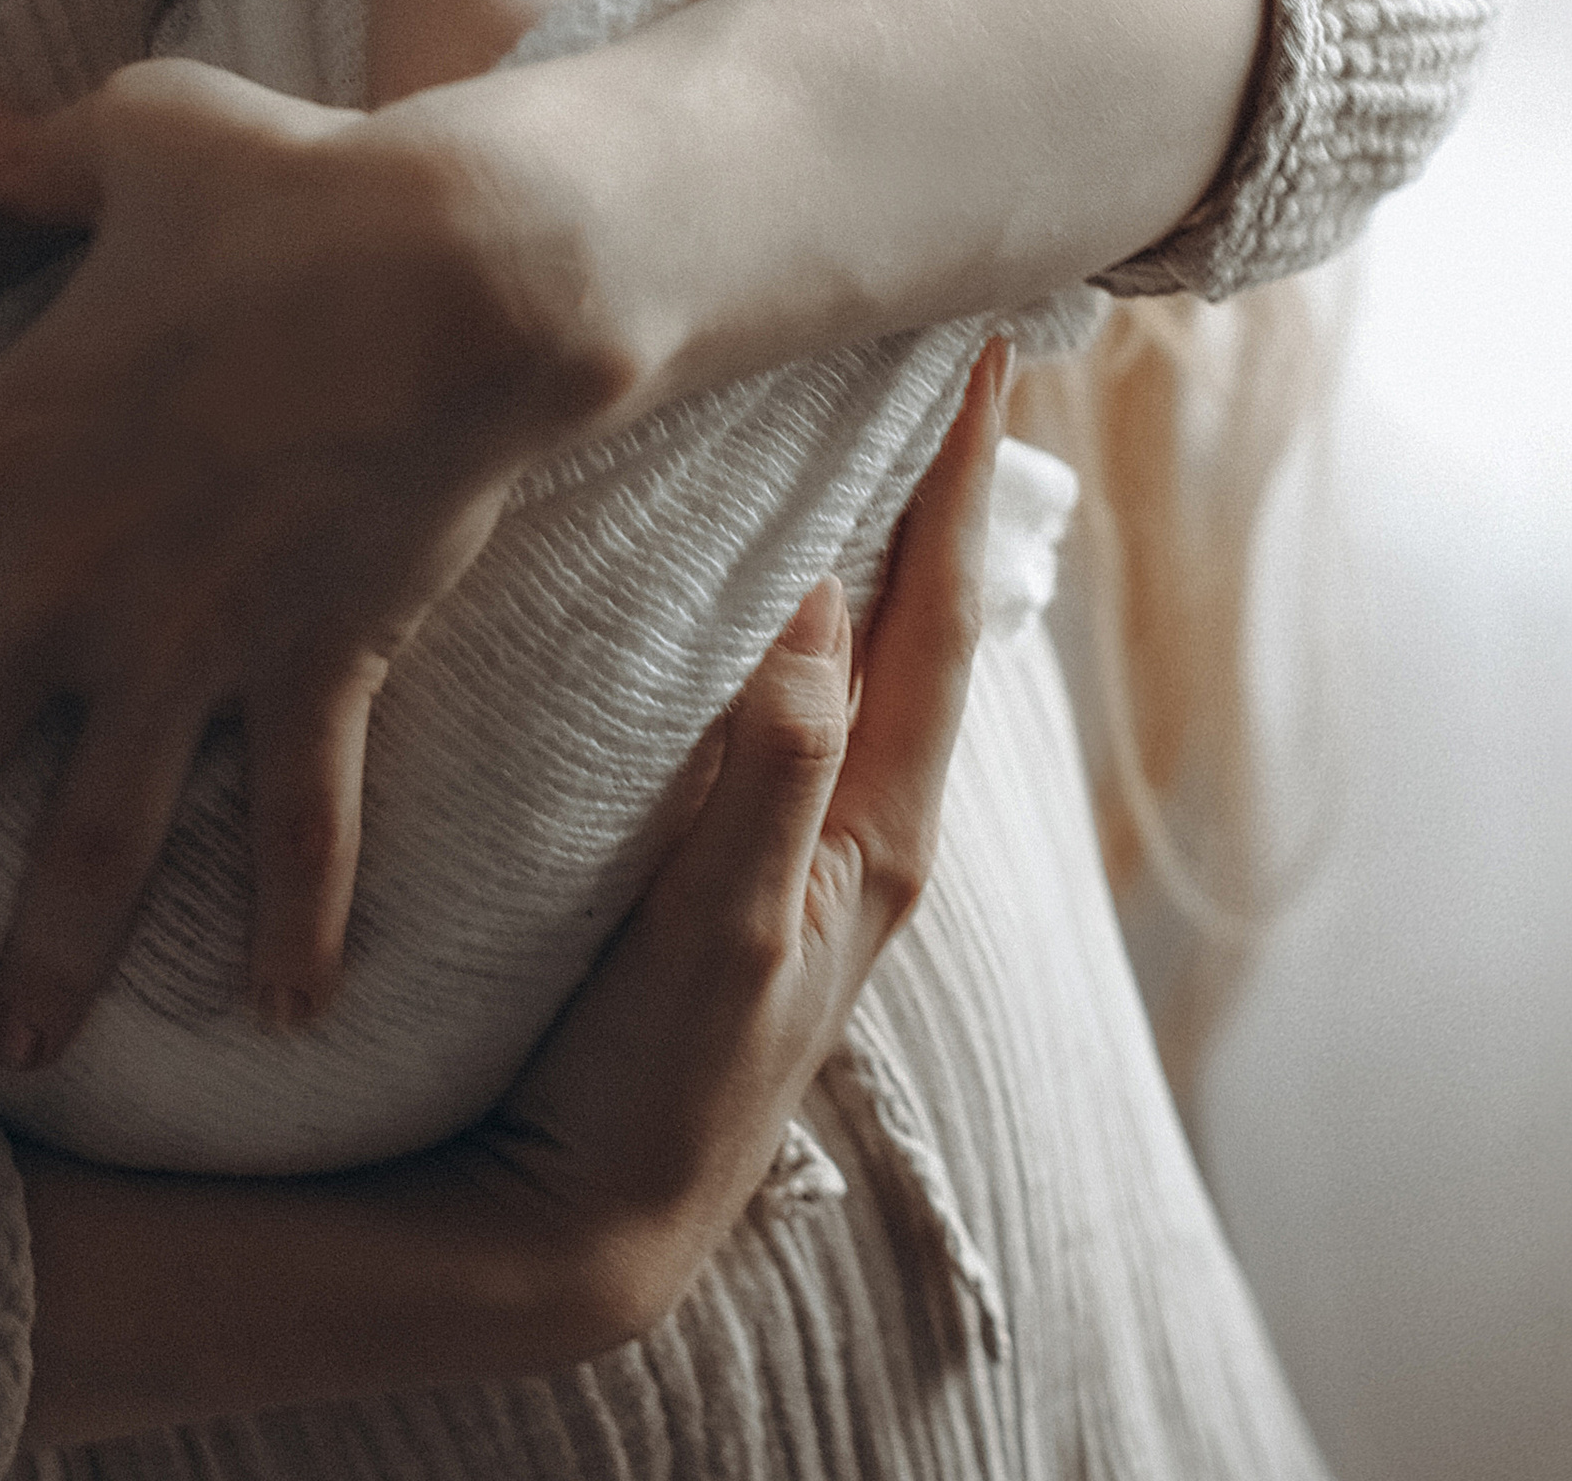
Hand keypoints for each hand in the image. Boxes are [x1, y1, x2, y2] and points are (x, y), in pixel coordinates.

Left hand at [0, 58, 631, 1069]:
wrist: (471, 272)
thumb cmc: (300, 191)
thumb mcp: (152, 139)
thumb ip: (40, 155)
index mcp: (9, 450)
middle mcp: (79, 574)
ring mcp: (199, 637)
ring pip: (97, 837)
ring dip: (48, 956)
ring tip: (3, 1053)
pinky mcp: (319, 663)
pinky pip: (304, 821)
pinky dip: (301, 923)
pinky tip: (287, 1018)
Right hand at [464, 333, 1011, 1344]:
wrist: (588, 1224)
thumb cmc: (661, 1085)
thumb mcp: (729, 929)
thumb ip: (777, 768)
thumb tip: (828, 595)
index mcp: (883, 827)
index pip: (942, 612)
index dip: (962, 478)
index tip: (983, 350)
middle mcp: (865, 821)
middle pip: (924, 613)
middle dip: (933, 483)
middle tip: (928, 348)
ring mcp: (809, 841)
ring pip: (867, 650)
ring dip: (875, 537)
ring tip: (861, 423)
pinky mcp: (747, 857)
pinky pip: (803, 695)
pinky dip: (808, 608)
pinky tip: (764, 572)